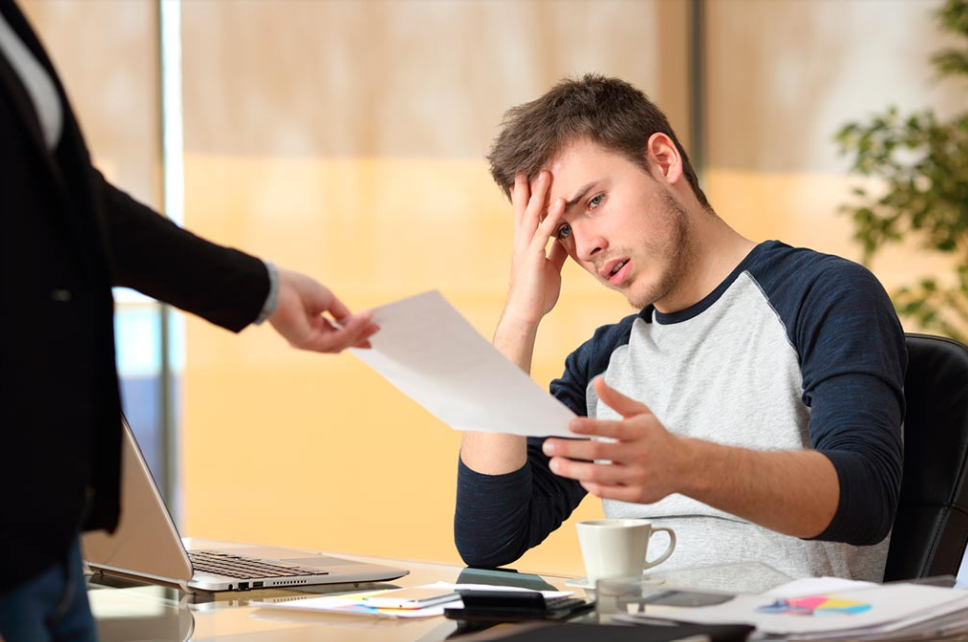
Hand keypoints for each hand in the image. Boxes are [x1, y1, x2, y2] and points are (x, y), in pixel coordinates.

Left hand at [268, 268, 378, 352]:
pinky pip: (334, 338)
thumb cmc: (297, 288)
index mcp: (313, 324)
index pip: (337, 332)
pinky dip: (350, 329)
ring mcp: (308, 341)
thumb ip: (341, 313)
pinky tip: (362, 319)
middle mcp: (310, 335)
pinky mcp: (308, 343)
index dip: (355, 331)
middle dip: (360, 336)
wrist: (277, 287)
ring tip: (373, 325)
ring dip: (358, 333)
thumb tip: (357, 320)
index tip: (372, 327)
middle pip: (340, 341)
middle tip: (376, 331)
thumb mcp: (327, 299)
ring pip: (339, 342)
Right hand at [501, 171, 568, 326]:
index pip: (524, 215)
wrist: (525, 314)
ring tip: (546, 174)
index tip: (525, 176)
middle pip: (524, 209)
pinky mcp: (534, 258)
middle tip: (532, 165)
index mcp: (525, 245)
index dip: (524, 196)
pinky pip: (544, 233)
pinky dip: (552, 217)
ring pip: (532, 216)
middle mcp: (522, 242)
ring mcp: (526, 248)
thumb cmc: (536, 293)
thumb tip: (565, 239)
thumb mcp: (550, 268)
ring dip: (539, 194)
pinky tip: (560, 203)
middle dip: (528, 187)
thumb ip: (556, 251)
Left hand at [541, 377, 689, 503]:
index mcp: (639, 432)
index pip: (611, 428)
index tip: (568, 425)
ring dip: (572, 470)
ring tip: (555, 464)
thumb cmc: (655, 436)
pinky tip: (577, 477)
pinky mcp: (638, 496)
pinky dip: (589, 486)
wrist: (683, 466)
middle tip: (548, 447)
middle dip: (569, 450)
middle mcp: (640, 455)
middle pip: (599, 453)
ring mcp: (639, 477)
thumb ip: (617, 399)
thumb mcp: (641, 413)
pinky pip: (607, 493)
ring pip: (599, 476)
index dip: (589, 427)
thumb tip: (597, 381)